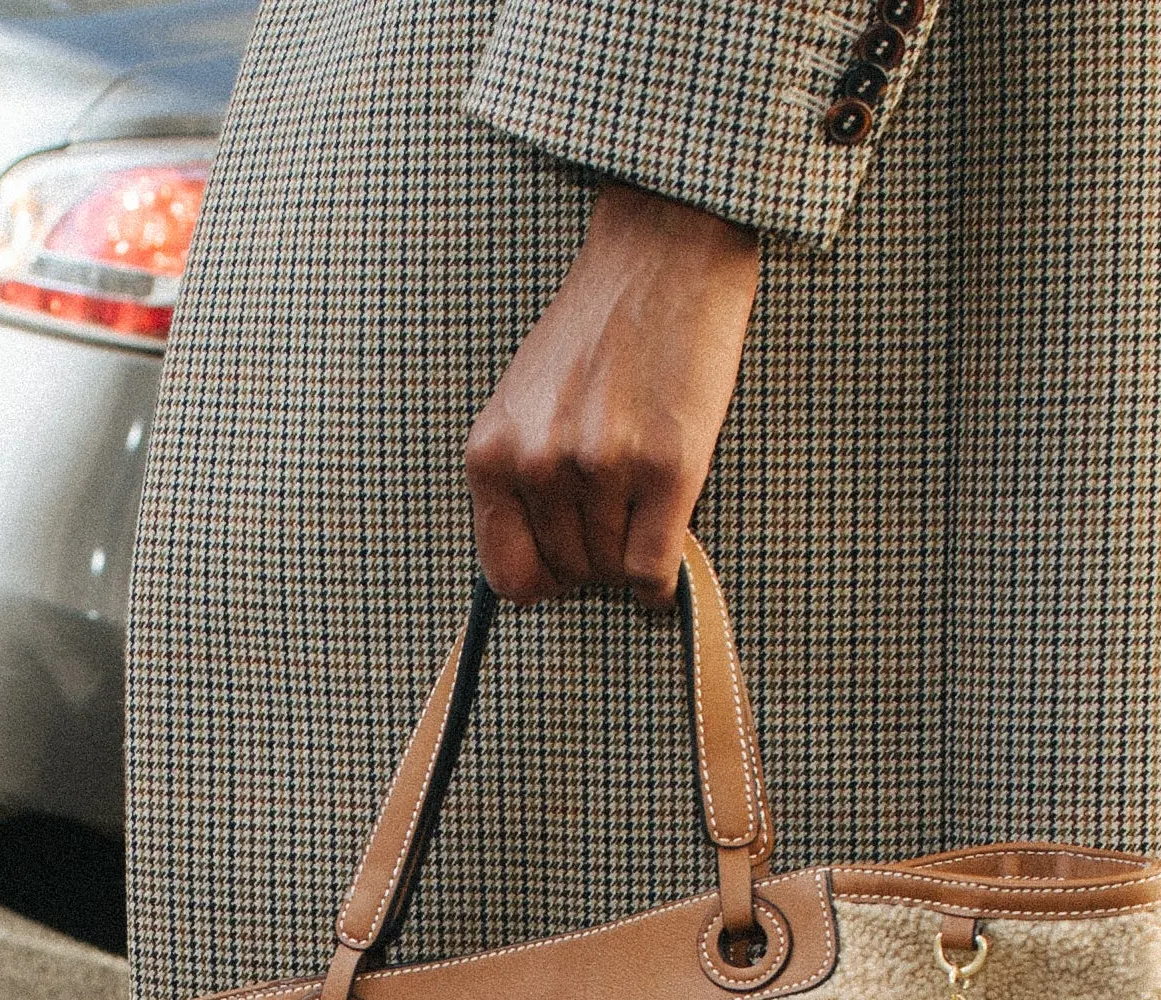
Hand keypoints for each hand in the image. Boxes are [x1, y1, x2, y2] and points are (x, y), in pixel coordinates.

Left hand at [464, 184, 763, 606]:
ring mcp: (602, 467)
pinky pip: (655, 567)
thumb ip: (519, 478)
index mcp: (492, 453)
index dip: (544, 580)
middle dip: (597, 562)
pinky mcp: (666, 466)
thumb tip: (536, 573)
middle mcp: (539, 466)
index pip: (508, 575)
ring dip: (632, 559)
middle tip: (620, 522)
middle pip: (570, 573)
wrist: (661, 257)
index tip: (568, 565)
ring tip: (646, 512)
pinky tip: (668, 564)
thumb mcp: (524, 404)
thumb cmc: (596, 332)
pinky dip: (663, 580)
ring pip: (614, 571)